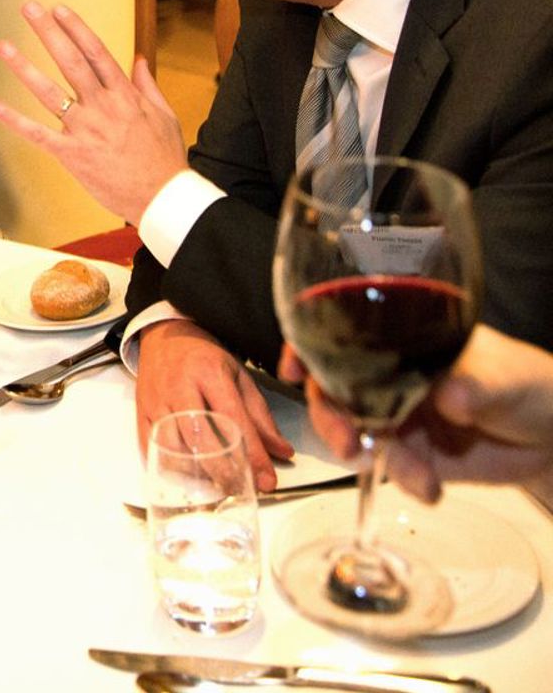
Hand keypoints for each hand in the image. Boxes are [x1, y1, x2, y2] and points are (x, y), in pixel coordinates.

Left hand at [0, 1, 187, 221]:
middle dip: (48, 33)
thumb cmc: (164, 158)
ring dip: (24, 68)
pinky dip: (15, 121)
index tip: (60, 9)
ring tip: (3, 47)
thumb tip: (137, 59)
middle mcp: (102, 107)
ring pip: (50, 93)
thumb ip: (147, 85)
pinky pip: (38, 134)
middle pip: (71, 62)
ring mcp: (85, 130)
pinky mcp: (71, 154)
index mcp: (125, 96)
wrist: (162, 198)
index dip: (76, 28)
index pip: (96, 52)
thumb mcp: (164, 115)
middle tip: (30, 9)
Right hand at [135, 319, 292, 491]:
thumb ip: (260, 416)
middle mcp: (180, 386)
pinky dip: (169, 465)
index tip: (267, 479)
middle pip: (201, 437)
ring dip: (196, 471)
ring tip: (217, 485)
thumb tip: (281, 451)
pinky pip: (152, 445)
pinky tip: (187, 474)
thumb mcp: (239, 376)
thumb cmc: (203, 356)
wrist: (165, 335)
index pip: (234, 419)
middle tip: (241, 488)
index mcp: (209, 373)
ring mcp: (157, 400)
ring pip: (173, 446)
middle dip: (224, 470)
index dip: (253, 453)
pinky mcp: (142, 410)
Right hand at [282, 327, 552, 504]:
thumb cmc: (533, 387)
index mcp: (406, 342)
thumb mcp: (505, 379)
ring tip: (411, 474)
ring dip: (368, 456)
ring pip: (355, 431)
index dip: (309, 347)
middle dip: (331, 416)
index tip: (293, 370)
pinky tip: (431, 487)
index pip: (346, 334)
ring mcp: (398, 415)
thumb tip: (448, 396)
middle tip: (347, 444)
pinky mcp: (411, 453)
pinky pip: (387, 467)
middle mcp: (391, 375)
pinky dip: (402, 480)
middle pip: (335, 387)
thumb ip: (475, 386)